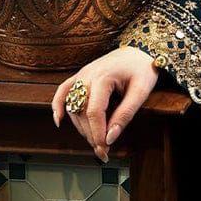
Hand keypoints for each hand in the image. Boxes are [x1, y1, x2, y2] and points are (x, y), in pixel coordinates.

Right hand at [50, 47, 159, 162]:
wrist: (140, 49)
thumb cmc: (142, 68)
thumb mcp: (141, 91)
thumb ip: (125, 114)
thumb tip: (111, 137)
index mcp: (103, 77)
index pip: (94, 112)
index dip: (98, 133)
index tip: (105, 149)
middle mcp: (87, 75)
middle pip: (82, 113)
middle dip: (91, 135)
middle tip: (103, 151)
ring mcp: (81, 75)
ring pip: (72, 107)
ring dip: (81, 127)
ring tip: (95, 141)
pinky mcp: (80, 76)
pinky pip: (63, 91)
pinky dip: (58, 106)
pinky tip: (59, 122)